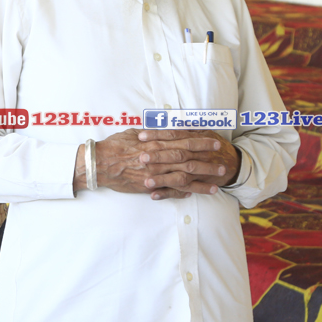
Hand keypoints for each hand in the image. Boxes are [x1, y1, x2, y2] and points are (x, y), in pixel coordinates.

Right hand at [73, 128, 236, 199]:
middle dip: (207, 160)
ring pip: (183, 176)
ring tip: (217, 182)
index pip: (183, 140)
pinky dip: (184, 191)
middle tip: (223, 163)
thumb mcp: (132, 133)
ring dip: (201, 179)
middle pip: (187, 158)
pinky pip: (169, 189)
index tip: (214, 142)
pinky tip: (196, 192)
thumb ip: (149, 132)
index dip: (201, 141)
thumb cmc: (113, 146)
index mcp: (154, 142)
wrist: (98, 163)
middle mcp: (157, 157)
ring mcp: (154, 173)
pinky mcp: (148, 186)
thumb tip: (163, 129)